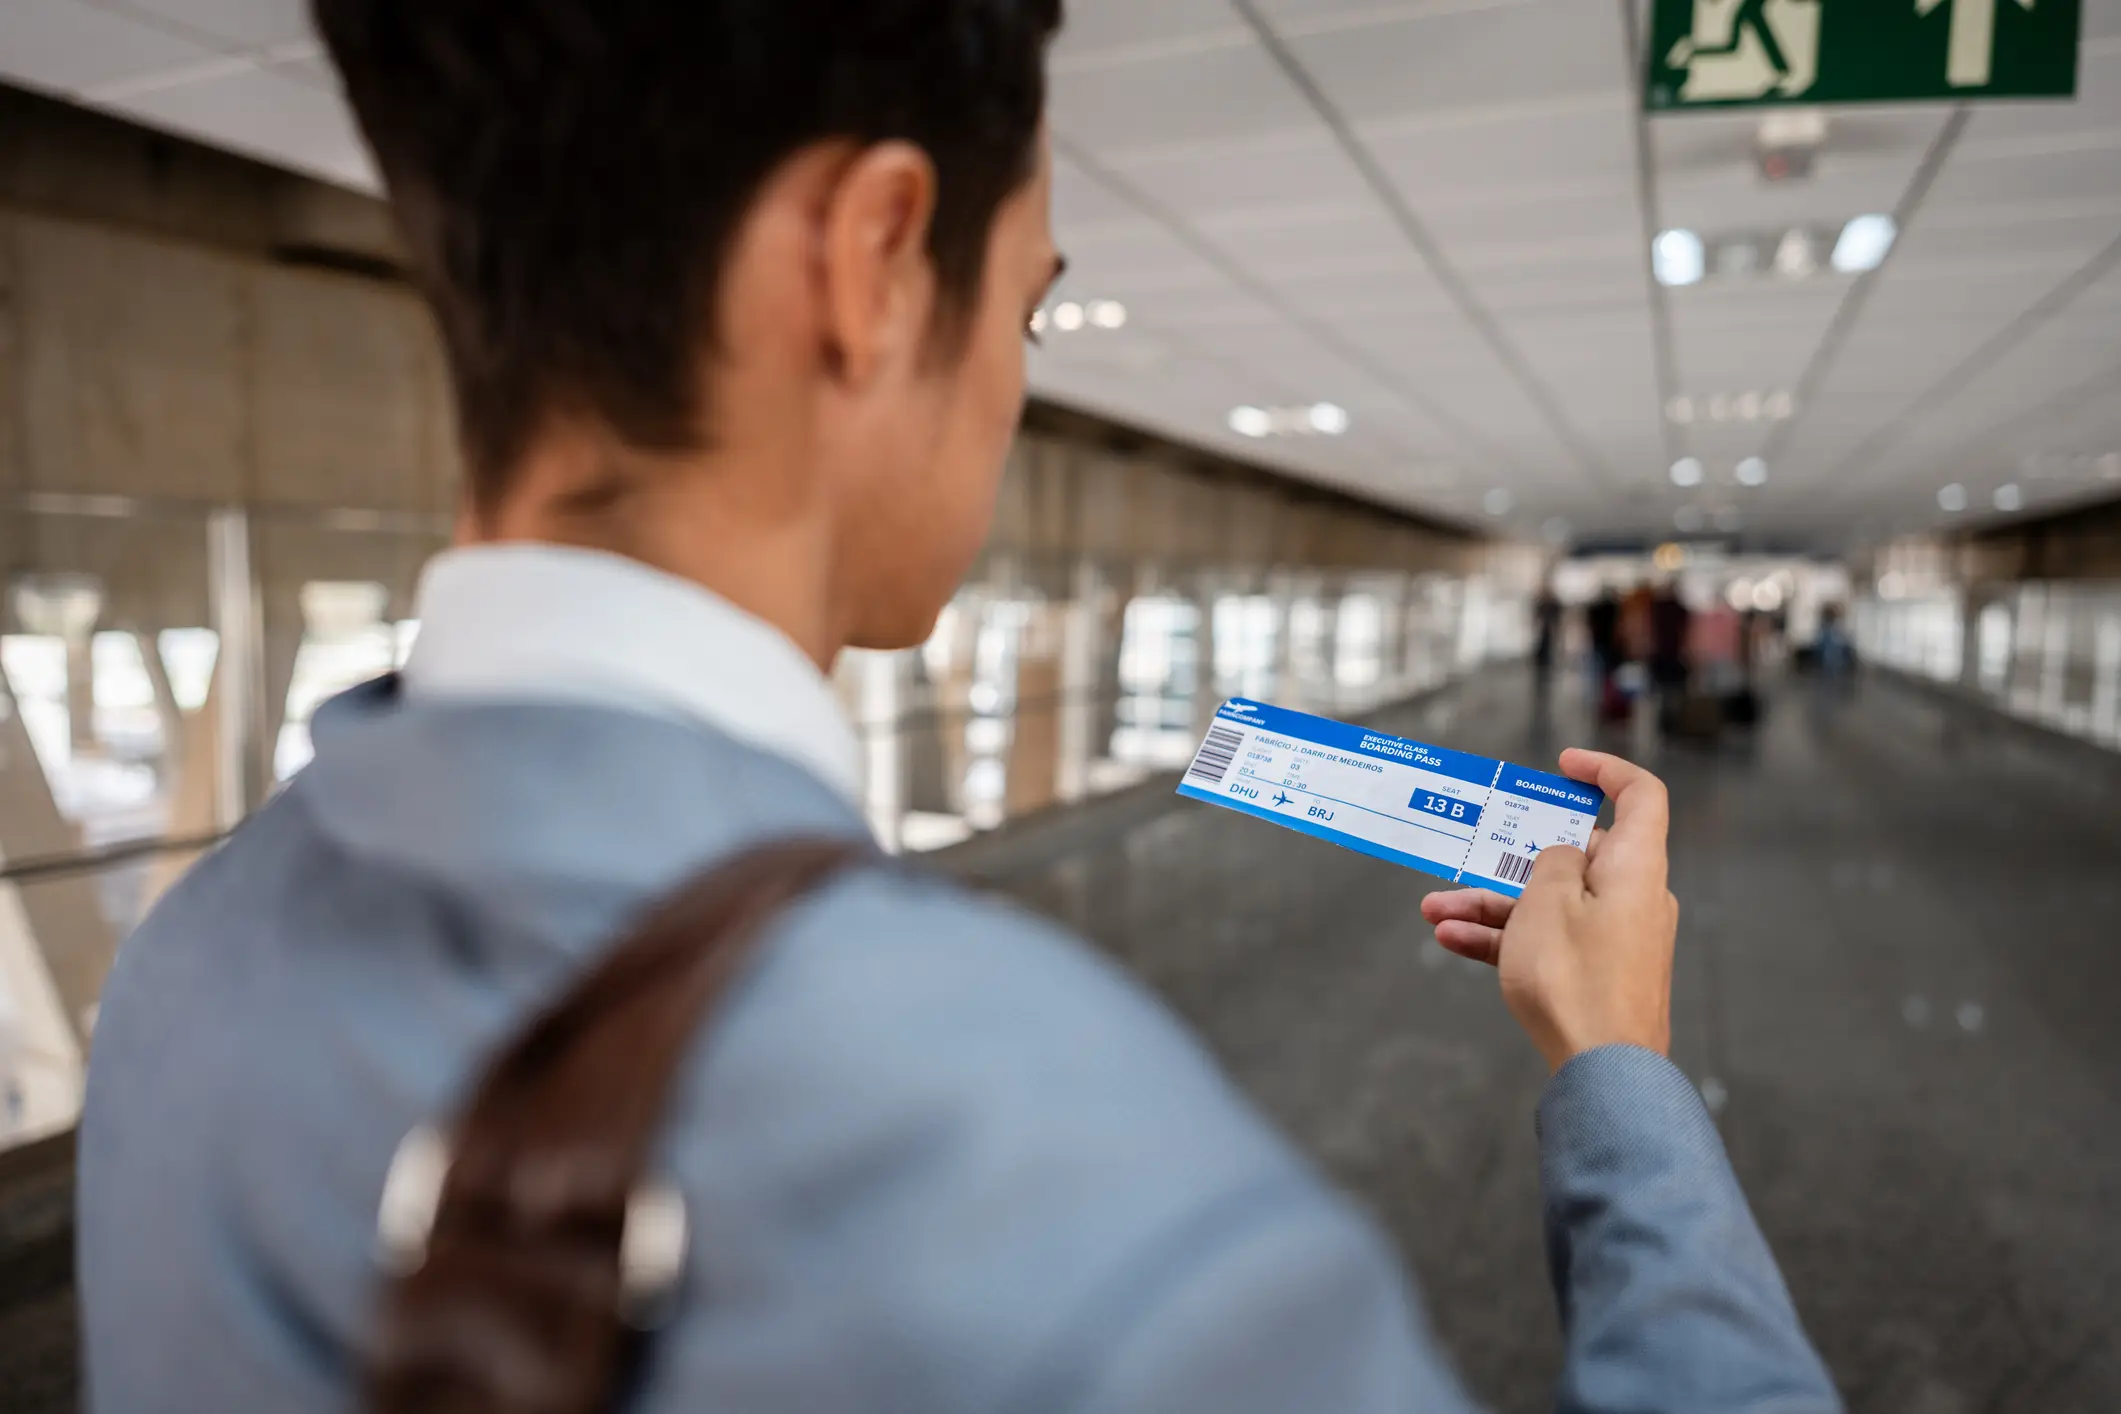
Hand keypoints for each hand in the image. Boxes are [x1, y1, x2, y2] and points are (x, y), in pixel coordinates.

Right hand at [1419, 749, 1677, 1071]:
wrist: (1603, 1071)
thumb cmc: (1577, 978)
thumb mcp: (1547, 902)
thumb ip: (1550, 862)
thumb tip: (1562, 859)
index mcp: (1635, 867)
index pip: (1640, 796)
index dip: (1604, 771)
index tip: (1563, 766)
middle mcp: (1633, 898)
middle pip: (1575, 856)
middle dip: (1511, 856)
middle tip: (1467, 856)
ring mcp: (1616, 939)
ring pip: (1550, 904)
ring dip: (1492, 903)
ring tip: (1434, 910)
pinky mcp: (1599, 975)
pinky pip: (1549, 941)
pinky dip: (1506, 937)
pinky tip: (1452, 940)